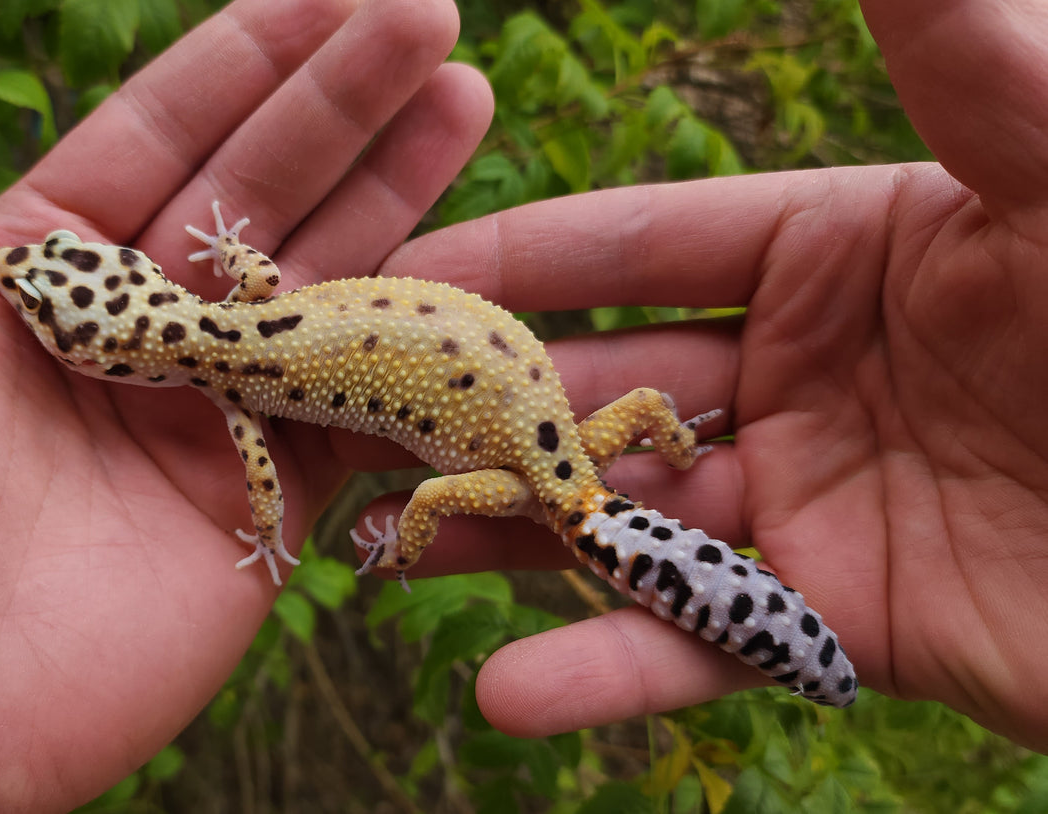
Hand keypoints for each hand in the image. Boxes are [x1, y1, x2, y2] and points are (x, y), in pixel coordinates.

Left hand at [0, 1, 490, 809]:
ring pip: (326, 286)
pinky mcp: (261, 508)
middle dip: (348, 101)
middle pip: (263, 190)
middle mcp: (134, 332)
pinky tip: (490, 280)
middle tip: (431, 17)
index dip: (249, 56)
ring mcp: (206, 419)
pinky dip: (424, 352)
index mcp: (36, 265)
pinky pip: (360, 417)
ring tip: (467, 96)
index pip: (162, 129)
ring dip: (403, 194)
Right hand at [377, 0, 1047, 751]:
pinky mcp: (847, 623)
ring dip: (504, 539)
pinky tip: (508, 695)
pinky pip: (709, 647)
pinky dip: (611, 673)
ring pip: (627, 518)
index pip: (631, 248)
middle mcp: (805, 371)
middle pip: (600, 384)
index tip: (390, 274)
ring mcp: (817, 502)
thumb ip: (959, 60)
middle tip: (343, 421)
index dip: (509, 259)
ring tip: (381, 551)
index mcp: (837, 250)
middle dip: (470, 405)